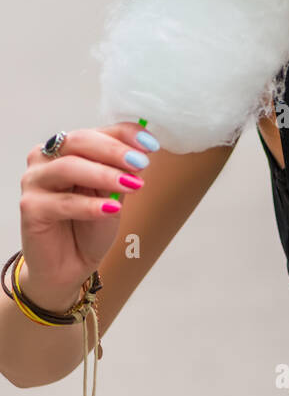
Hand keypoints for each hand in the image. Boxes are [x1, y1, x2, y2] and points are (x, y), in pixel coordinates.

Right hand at [19, 122, 158, 309]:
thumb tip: (141, 153)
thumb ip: (120, 172)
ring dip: (104, 174)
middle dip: (114, 151)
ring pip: (69, 167)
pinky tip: (111, 209)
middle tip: (141, 163)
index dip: (124, 135)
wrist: (69, 264)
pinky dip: (90, 205)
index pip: (96, 131)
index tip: (151, 144)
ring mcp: (34, 181)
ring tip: (132, 185)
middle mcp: (45, 158)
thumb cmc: (89, 225)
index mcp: (66, 148)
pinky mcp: (30, 208)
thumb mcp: (112, 194)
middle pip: (79, 141)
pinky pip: (63, 203)